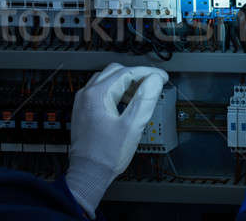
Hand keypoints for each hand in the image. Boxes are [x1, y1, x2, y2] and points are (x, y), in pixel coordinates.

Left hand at [65, 63, 168, 217]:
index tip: (162, 77)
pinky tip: (126, 102)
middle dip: (137, 75)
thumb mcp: (132, 127)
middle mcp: (87, 94)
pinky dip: (116, 90)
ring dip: (126, 82)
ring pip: (107, 80)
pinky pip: (101, 91)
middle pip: (115, 72)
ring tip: (143, 92)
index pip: (126, 72)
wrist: (88, 173)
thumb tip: (155, 80)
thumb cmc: (106, 155)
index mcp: (97, 94)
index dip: (148, 73)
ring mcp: (83, 102)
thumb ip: (145, 100)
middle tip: (154, 82)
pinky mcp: (84, 111)